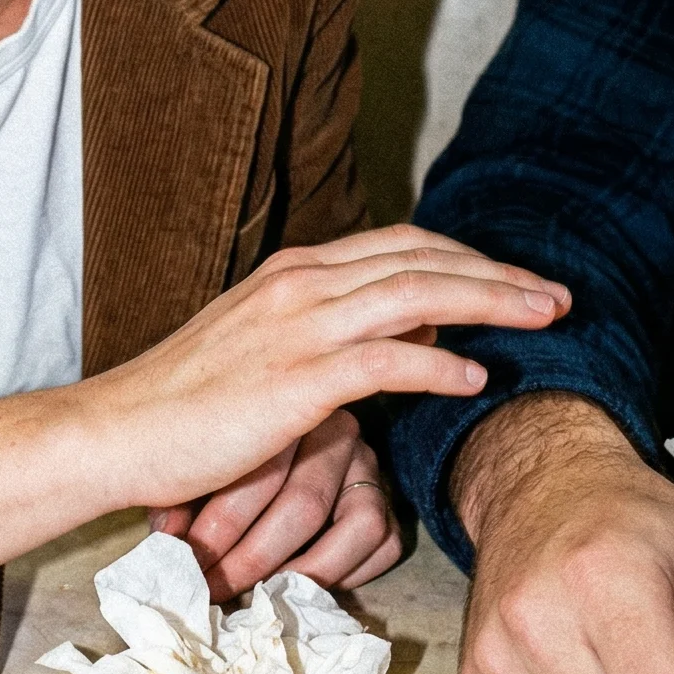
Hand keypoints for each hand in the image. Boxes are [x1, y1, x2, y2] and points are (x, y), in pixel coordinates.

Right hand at [0, 224, 568, 565]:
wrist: (116, 430)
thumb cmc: (185, 404)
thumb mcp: (263, 349)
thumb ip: (333, 333)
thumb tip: (409, 329)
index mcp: (296, 272)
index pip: (403, 244)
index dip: (469, 257)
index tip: (517, 280)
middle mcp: (303, 284)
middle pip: (425, 258)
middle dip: (498, 273)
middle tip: (557, 296)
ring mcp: (299, 326)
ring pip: (419, 294)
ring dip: (492, 303)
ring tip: (544, 319)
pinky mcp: (296, 378)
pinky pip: (388, 359)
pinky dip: (439, 362)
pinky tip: (476, 377)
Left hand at [148, 409, 400, 596]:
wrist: (230, 448)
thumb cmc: (203, 459)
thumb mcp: (188, 470)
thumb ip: (178, 499)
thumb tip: (170, 545)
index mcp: (286, 409)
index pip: (259, 473)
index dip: (220, 529)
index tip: (189, 563)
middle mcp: (337, 432)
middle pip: (306, 504)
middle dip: (254, 557)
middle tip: (218, 588)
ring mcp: (369, 465)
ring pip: (361, 523)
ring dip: (311, 570)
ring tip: (266, 595)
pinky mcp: (389, 501)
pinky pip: (385, 542)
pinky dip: (352, 572)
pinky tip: (308, 588)